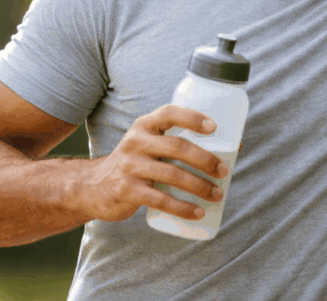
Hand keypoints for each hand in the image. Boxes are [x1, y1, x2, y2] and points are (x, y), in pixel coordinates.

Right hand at [78, 104, 227, 221]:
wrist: (92, 187)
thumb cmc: (135, 163)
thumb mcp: (149, 145)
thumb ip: (179, 143)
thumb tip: (234, 147)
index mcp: (144, 126)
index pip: (169, 113)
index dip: (192, 117)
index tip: (214, 127)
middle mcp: (135, 141)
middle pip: (177, 147)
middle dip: (205, 159)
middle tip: (224, 171)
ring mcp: (129, 166)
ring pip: (172, 175)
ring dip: (199, 186)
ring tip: (217, 194)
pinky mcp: (126, 190)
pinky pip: (159, 199)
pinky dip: (182, 208)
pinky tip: (197, 212)